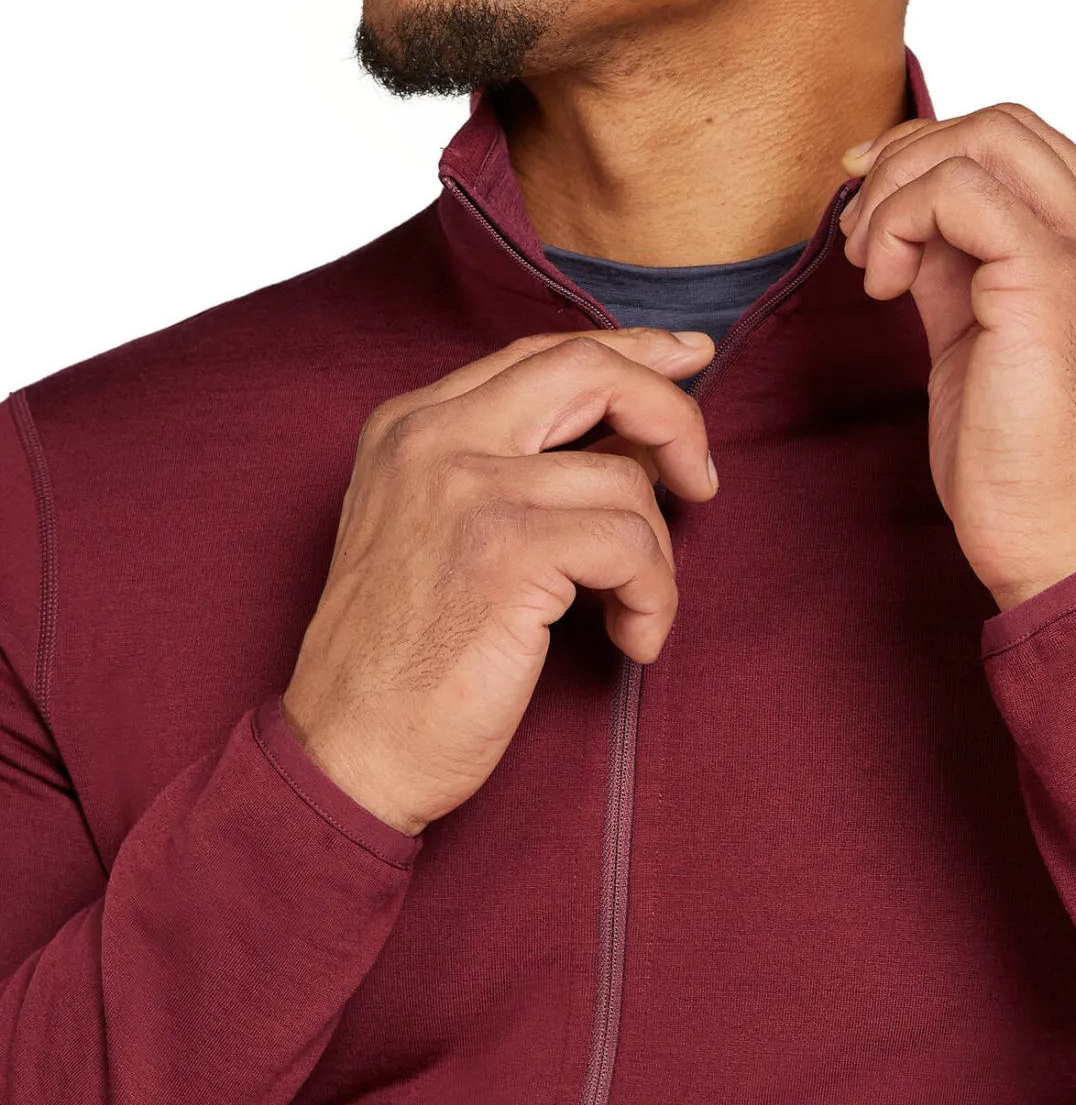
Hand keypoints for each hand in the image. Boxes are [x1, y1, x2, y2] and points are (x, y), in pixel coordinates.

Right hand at [280, 327, 717, 833]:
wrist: (344, 752)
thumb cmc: (400, 658)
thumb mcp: (437, 528)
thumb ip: (512, 466)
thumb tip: (637, 437)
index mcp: (411, 424)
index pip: (542, 353)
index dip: (630, 352)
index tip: (688, 359)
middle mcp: (432, 437)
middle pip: (590, 370)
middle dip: (671, 412)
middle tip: (702, 477)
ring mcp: (467, 488)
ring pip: (627, 481)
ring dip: (655, 558)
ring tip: (634, 613)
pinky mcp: (505, 552)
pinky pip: (632, 546)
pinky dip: (654, 598)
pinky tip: (632, 640)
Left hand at [838, 103, 1075, 611]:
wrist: (1070, 552)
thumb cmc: (1030, 468)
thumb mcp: (986, 338)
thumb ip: (959, 264)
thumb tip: (903, 213)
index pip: (1025, 145)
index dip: (934, 155)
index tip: (871, 201)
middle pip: (1004, 123)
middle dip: (910, 159)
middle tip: (862, 232)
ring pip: (983, 139)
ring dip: (899, 189)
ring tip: (872, 264)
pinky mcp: (1058, 280)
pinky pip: (959, 190)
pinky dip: (900, 219)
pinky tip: (884, 285)